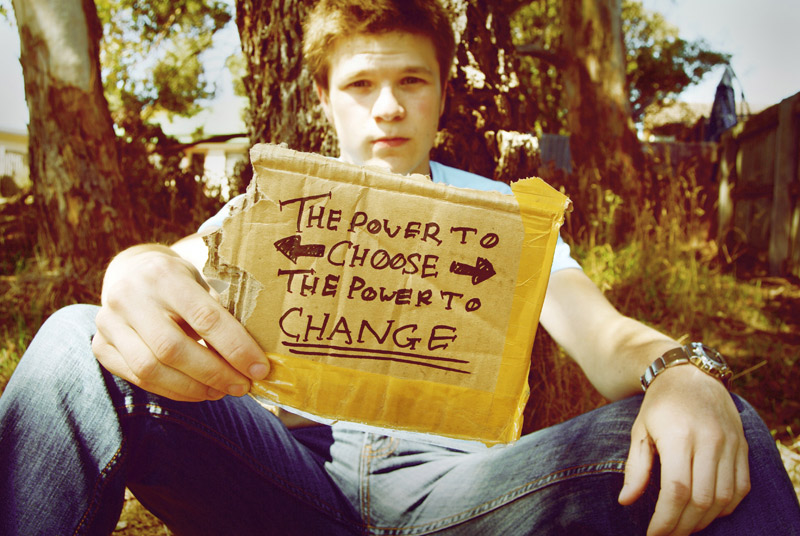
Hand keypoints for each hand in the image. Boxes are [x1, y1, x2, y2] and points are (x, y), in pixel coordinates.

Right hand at [92, 244, 268, 401]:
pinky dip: (173, 390)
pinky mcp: (100, 346)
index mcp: (163, 275)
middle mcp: (129, 297)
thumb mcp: (205, 278)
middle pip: (173, 349)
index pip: (204, 317)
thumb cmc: (182, 279)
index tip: (260, 368)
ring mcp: (108, 322)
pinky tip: (199, 391)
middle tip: (243, 386)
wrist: (133, 272)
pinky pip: (138, 379)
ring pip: (151, 369)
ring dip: (193, 388)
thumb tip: (259, 351)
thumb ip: (225, 307)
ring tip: (222, 391)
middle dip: (215, 373)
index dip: (236, 347)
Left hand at [618, 365, 749, 534]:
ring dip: (704, 520)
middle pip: (701, 500)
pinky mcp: (743, 447)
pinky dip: (726, 507)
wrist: (690, 375)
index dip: (665, 519)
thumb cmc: (659, 406)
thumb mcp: (639, 431)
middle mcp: (709, 441)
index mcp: (678, 436)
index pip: (676, 490)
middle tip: (667, 535)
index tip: (653, 534)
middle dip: (683, 525)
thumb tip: (625, 501)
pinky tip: (707, 512)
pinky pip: (741, 488)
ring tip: (684, 526)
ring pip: (723, 498)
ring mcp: (730, 444)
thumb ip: (636, 468)